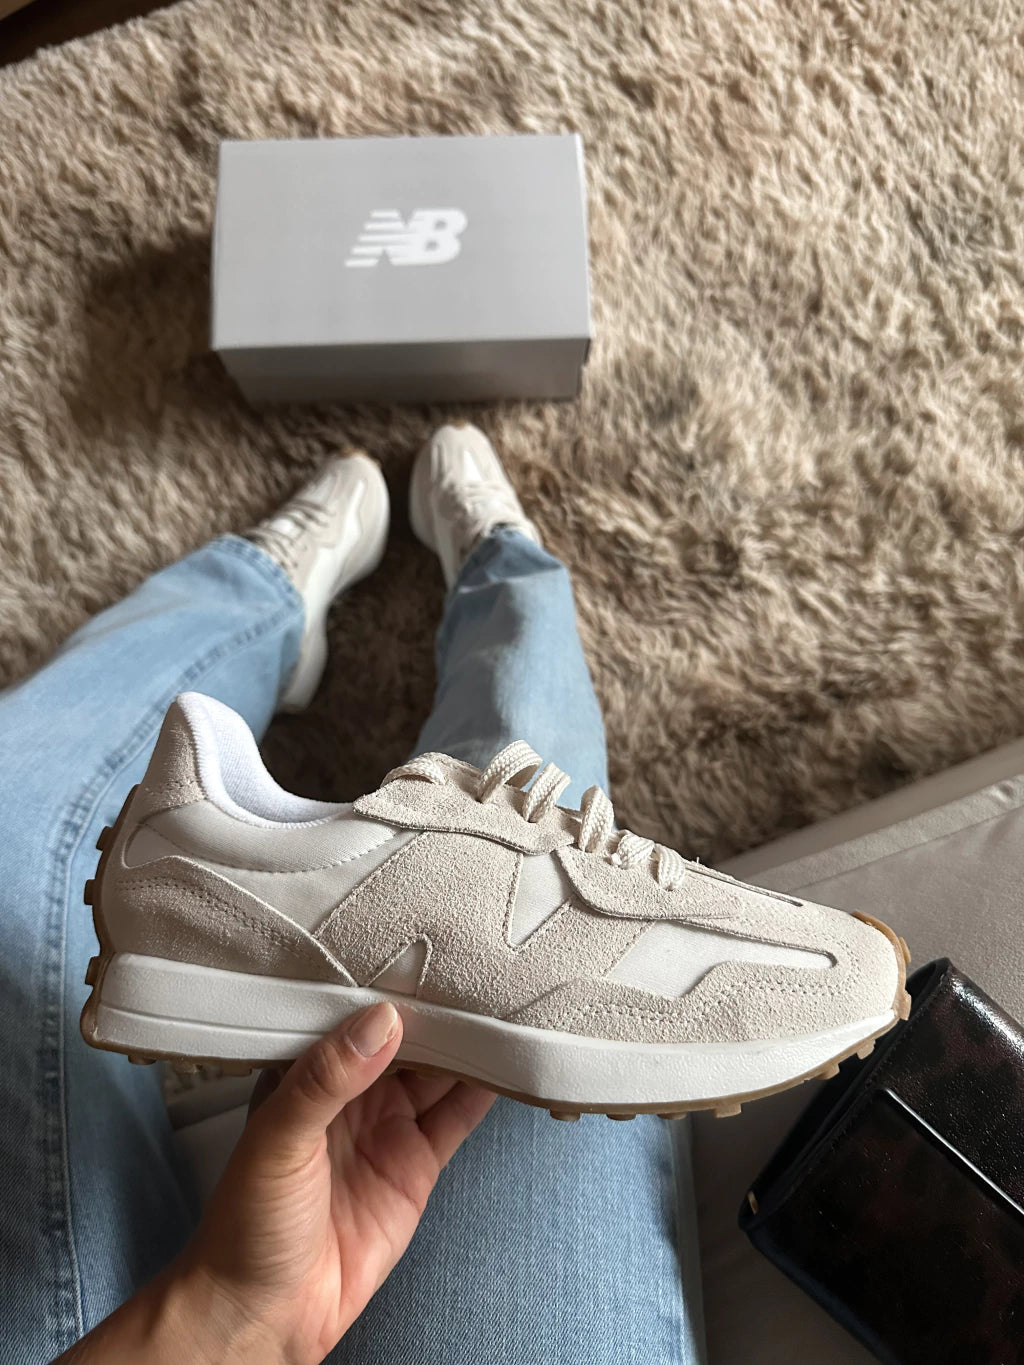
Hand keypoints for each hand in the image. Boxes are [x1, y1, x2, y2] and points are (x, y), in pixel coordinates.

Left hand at [181, 1001, 495, 1363]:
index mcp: (309, 1070)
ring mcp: (387, 1125)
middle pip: (407, 1038)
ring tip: (505, 1006)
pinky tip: (508, 1062)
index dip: (393, 987)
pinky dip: (485, 1091)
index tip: (429, 959)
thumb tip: (381, 1022)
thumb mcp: (278, 1139)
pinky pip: (457, 1116)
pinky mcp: (416, 1163)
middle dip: (441, 1009)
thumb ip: (327, 1078)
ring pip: (439, 1070)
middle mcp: (352, 1091)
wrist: (267, 1313)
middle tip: (481, 973)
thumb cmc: (246, 1223)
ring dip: (470, 1043)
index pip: (358, 1015)